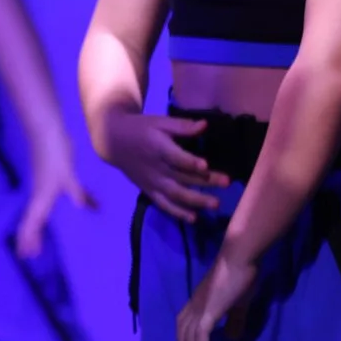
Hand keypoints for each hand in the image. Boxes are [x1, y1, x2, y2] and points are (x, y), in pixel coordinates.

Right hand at [15, 132, 92, 258]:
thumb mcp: (66, 174)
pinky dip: (72, 205)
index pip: (32, 223)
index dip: (28, 239)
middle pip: (35, 220)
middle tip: (32, 254)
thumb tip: (83, 208)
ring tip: (49, 238)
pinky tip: (91, 206)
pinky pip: (62, 198)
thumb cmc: (54, 153)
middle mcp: (41, 195)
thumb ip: (76, 192)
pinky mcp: (56, 178)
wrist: (46, 129)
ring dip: (45, 225)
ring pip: (45, 211)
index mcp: (42, 197)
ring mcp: (47, 187)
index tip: (25, 255)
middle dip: (32, 237)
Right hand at [94, 110, 226, 220]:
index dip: (190, 162)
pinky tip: (194, 218)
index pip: (175, 157)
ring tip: (215, 204)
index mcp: (157, 148)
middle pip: (182, 177)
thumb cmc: (141, 129)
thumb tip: (205, 125)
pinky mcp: (149, 191)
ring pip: (175, 194)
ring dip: (196, 201)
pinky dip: (177, 213)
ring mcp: (152, 182)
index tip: (205, 165)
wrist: (113, 142)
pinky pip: (164, 204)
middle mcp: (156, 168)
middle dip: (205, 181)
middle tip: (227, 182)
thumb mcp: (159, 122)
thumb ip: (182, 126)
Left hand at [176, 252, 258, 340]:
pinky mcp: (209, 311)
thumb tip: (231, 337)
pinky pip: (201, 335)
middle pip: (183, 335)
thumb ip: (234, 320)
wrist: (240, 256)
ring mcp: (199, 308)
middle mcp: (194, 306)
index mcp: (198, 302)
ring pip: (190, 338)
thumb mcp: (238, 303)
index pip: (185, 327)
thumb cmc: (240, 275)